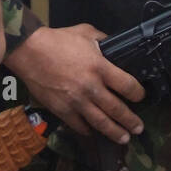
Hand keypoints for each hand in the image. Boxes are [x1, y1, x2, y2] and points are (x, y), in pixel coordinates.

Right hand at [4, 23, 144, 143]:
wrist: (29, 51)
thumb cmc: (58, 40)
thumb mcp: (85, 32)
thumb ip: (102, 40)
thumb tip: (113, 47)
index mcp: (100, 67)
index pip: (128, 86)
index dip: (138, 93)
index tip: (140, 97)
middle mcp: (91, 87)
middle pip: (117, 109)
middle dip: (131, 121)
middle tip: (138, 128)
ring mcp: (76, 101)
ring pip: (101, 123)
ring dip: (115, 132)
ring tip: (124, 138)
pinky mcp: (62, 110)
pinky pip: (79, 125)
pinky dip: (88, 130)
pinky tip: (94, 132)